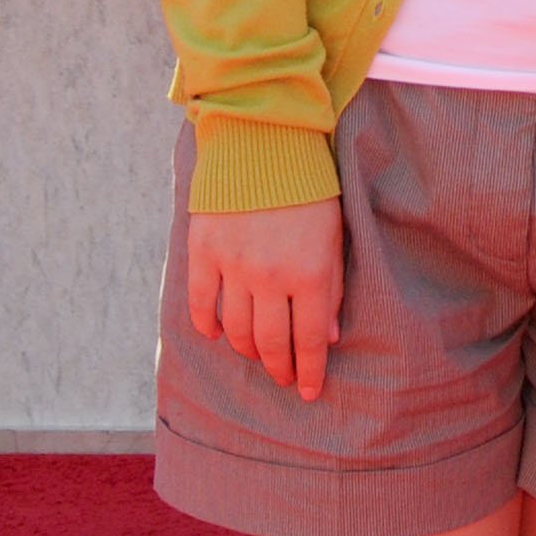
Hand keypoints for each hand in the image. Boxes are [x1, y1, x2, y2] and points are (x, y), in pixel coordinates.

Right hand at [186, 200, 342, 400]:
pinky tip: (215, 334)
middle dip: (278, 367)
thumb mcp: (334, 238)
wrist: (264, 143)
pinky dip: (207, 324)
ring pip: (235, 329)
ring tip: (256, 356)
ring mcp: (233, 266)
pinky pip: (201, 302)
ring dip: (247, 350)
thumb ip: (332, 287)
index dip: (309, 371)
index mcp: (310, 274)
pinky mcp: (203, 251)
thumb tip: (326, 337)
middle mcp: (269, 277)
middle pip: (270, 342)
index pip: (308, 340)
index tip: (308, 392)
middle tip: (282, 378)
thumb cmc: (310, 190)